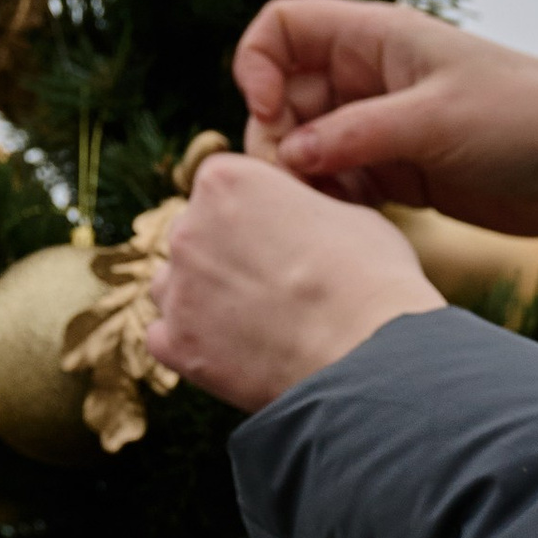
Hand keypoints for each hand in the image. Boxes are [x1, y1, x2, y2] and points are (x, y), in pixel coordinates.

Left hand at [146, 151, 444, 412]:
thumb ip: (302, 206)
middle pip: (194, 233)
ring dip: (203, 296)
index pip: (221, 185)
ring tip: (257, 320)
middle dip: (225, 252)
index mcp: (225, 181)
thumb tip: (296, 217)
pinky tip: (235, 351)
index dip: (253, 210)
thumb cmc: (372, 277)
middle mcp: (188, 228)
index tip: (281, 234)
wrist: (368, 356)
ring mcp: (177, 288)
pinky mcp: (176, 344)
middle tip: (276, 282)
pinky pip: (166, 336)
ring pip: (173, 284)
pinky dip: (193, 342)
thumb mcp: (348, 212)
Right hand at [232, 0, 537, 235]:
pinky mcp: (396, 173)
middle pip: (283, 95)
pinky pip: (337, 182)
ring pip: (304, 144)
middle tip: (294, 181)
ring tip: (322, 208)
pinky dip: (329, 202)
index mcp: (378, 38)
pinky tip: (345, 223)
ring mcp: (380, 127)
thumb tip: (288, 154)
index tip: (269, 112)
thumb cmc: (528, 118)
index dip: (257, 64)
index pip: (284, 28)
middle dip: (276, 137)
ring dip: (300, 177)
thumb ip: (355, 135)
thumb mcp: (436, 120)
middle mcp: (369, 78)